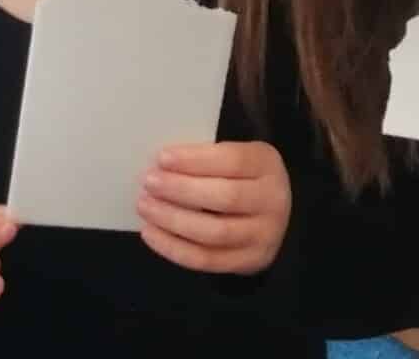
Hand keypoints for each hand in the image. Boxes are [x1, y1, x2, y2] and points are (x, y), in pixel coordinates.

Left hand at [138, 141, 291, 274]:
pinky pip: (207, 260)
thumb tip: (161, 166)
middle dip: (181, 190)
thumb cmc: (243, 176)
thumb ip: (208, 159)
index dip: (195, 160)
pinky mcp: (250, 262)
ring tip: (145, 206)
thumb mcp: (237, 156)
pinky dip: (174, 248)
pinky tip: (151, 233)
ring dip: (173, 220)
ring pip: (214, 233)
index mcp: (267, 164)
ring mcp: (264, 235)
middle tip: (149, 183)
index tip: (162, 158)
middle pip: (225, 198)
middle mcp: (272, 201)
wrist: (273, 213)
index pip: (232, 161)